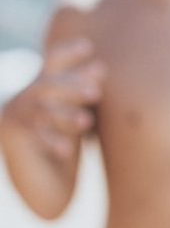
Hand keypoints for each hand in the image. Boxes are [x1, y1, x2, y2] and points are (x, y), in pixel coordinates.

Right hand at [1, 37, 104, 157]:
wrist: (44, 182)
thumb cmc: (65, 141)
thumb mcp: (75, 113)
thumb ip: (84, 91)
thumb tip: (100, 67)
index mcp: (42, 87)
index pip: (52, 63)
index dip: (66, 54)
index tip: (87, 46)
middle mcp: (25, 97)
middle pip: (48, 84)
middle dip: (72, 85)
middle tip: (97, 93)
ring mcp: (15, 115)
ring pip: (41, 110)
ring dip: (64, 114)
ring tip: (86, 122)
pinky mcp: (12, 136)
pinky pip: (32, 136)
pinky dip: (51, 140)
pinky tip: (66, 150)